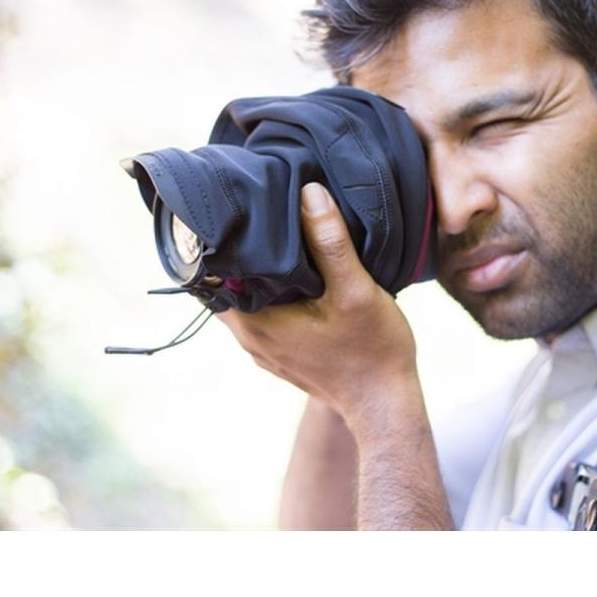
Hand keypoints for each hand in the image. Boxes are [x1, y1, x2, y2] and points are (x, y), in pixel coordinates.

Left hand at [217, 182, 420, 431]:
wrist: (385, 403)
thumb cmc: (372, 349)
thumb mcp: (355, 289)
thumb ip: (330, 242)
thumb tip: (309, 193)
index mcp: (254, 321)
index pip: (211, 274)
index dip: (219, 240)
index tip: (234, 210)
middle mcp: (249, 337)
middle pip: (226, 283)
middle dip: (239, 250)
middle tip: (258, 210)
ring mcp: (263, 348)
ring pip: (245, 298)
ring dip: (256, 271)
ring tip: (277, 234)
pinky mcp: (280, 352)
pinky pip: (262, 312)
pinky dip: (270, 290)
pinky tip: (294, 271)